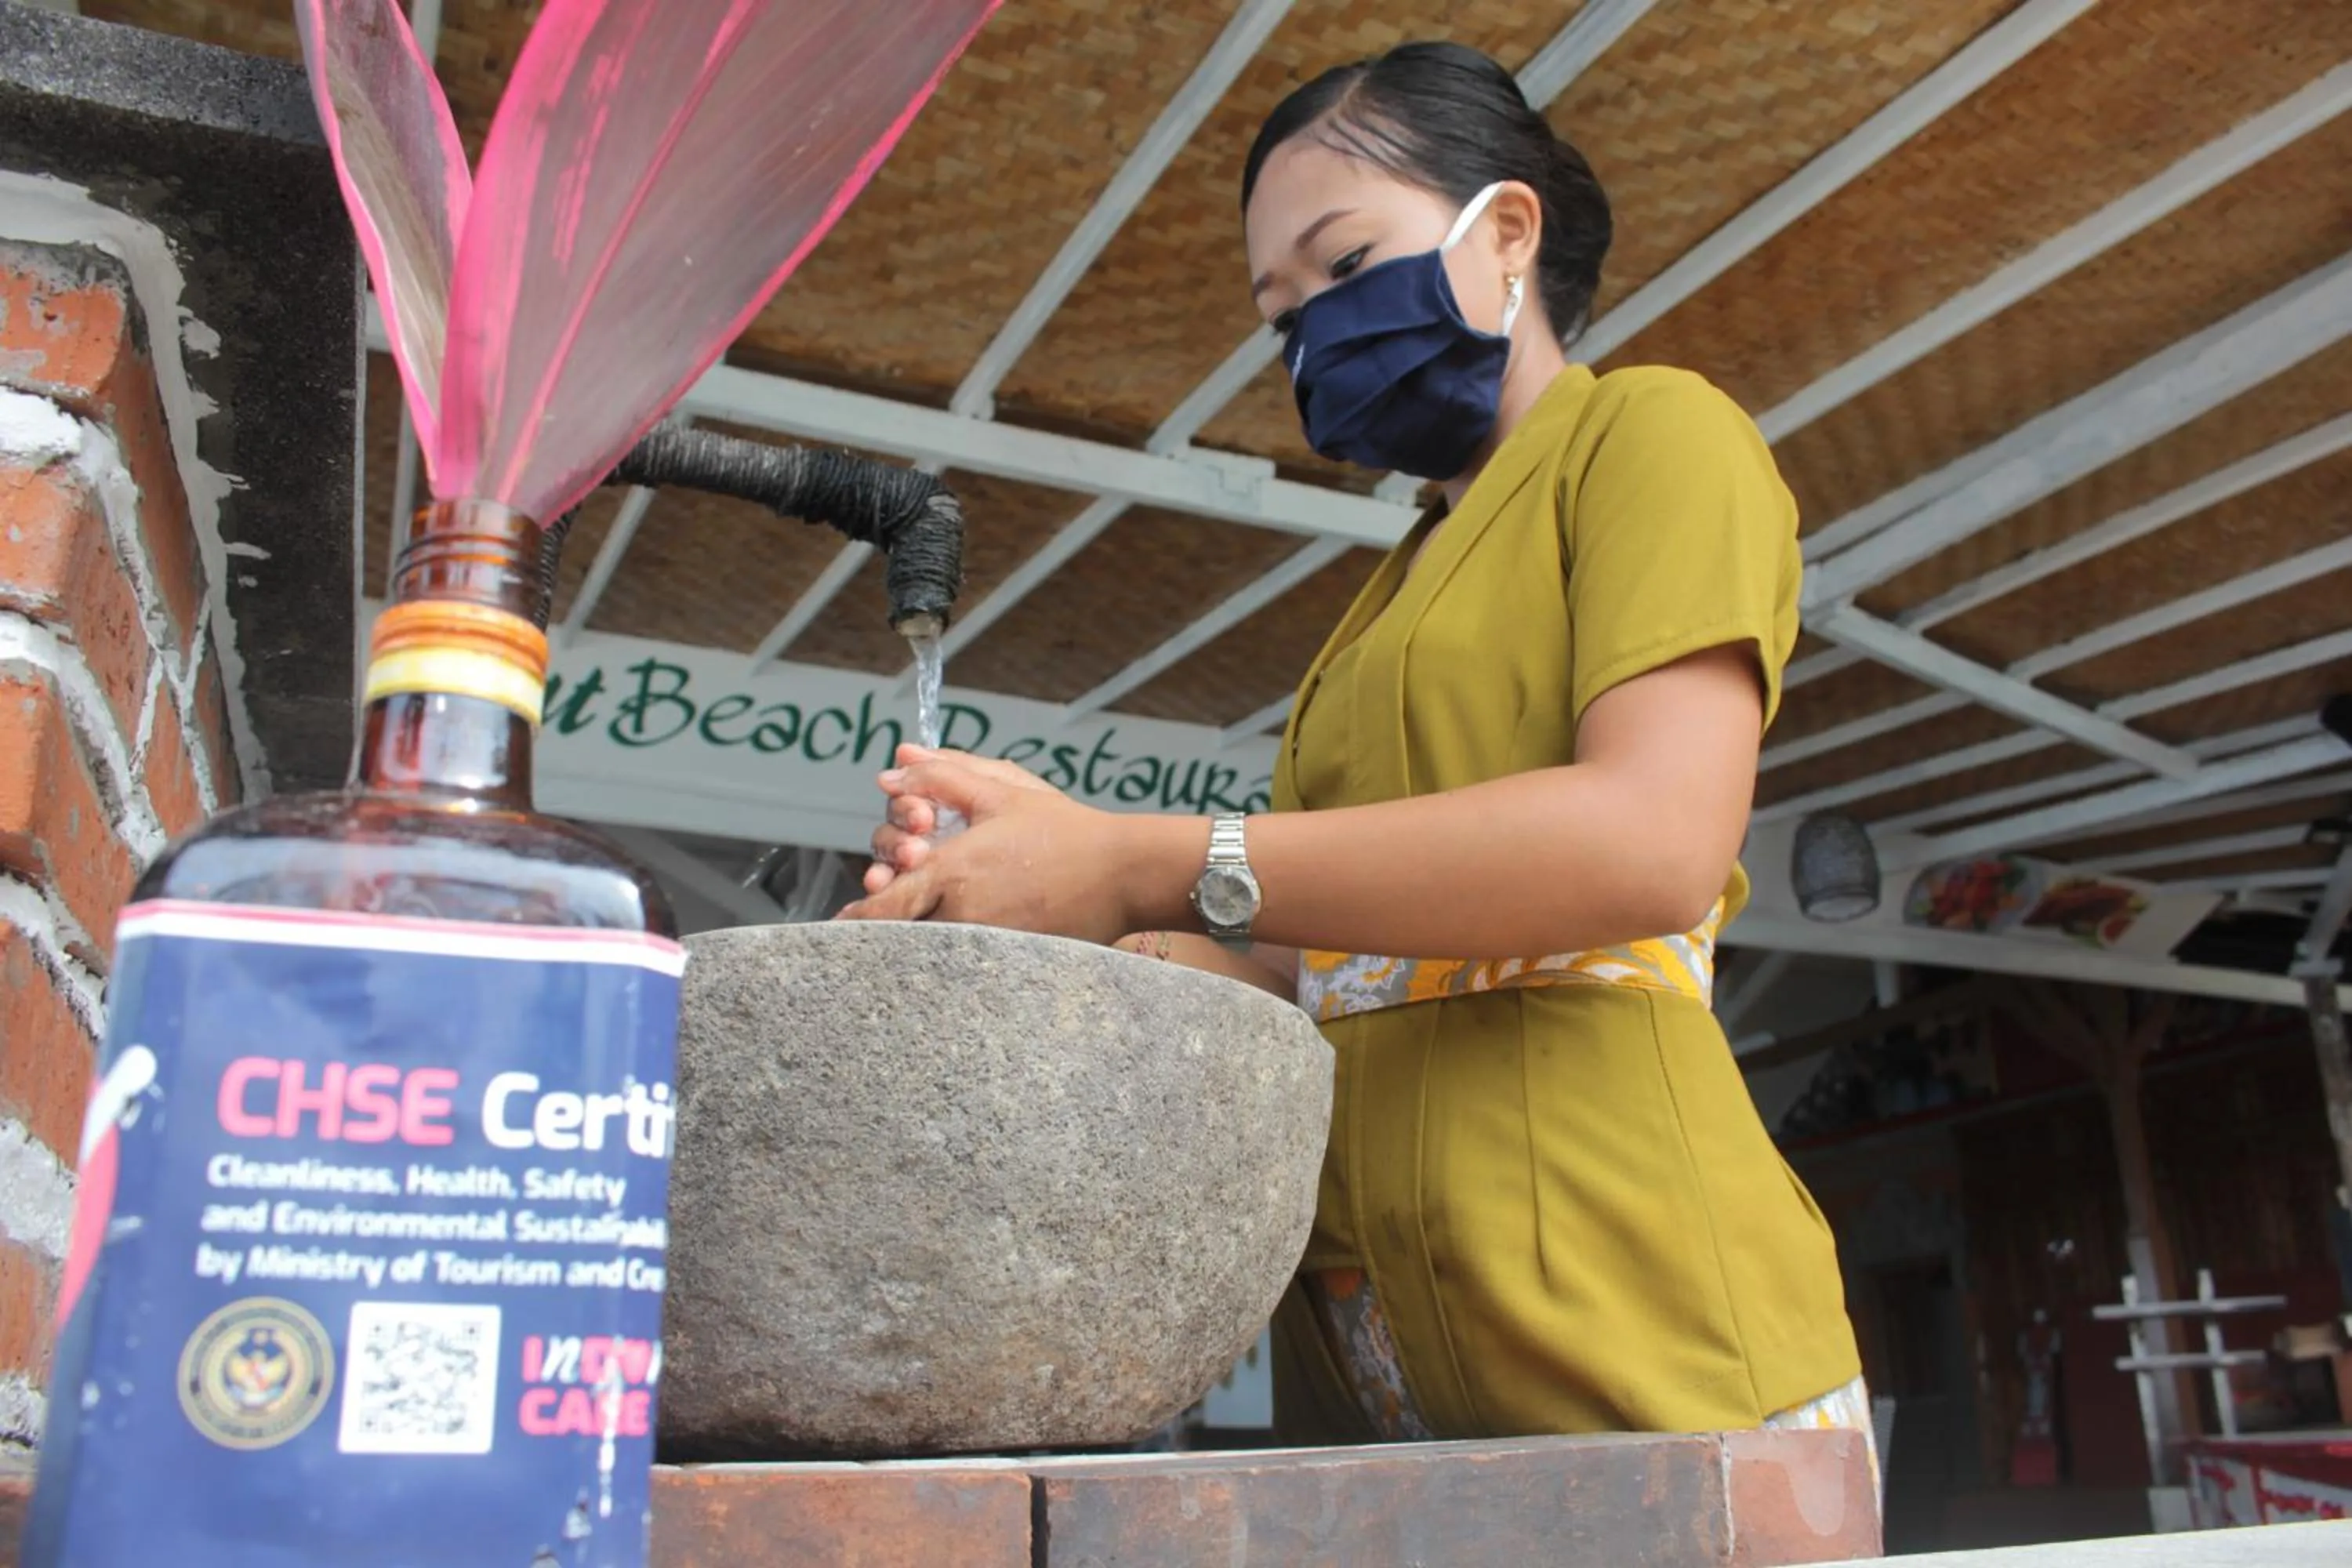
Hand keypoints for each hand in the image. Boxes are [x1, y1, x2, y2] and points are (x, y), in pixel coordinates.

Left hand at [839, 746, 1176, 944]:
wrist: (1122, 872)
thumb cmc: (1063, 828)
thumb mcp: (1001, 791)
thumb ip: (942, 776)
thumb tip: (892, 769)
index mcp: (955, 869)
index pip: (887, 903)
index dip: (859, 914)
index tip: (843, 918)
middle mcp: (964, 913)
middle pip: (901, 934)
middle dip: (884, 925)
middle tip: (868, 922)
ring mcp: (987, 943)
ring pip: (929, 952)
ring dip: (914, 942)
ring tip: (901, 938)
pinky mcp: (1009, 961)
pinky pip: (962, 965)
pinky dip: (946, 957)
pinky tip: (943, 954)